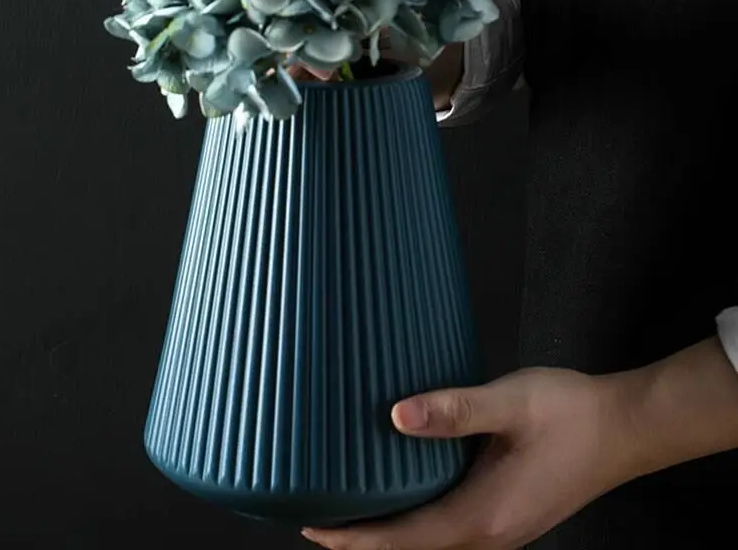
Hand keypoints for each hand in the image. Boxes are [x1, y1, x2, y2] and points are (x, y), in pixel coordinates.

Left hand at [302, 368, 637, 549]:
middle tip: (320, 515)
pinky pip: (451, 527)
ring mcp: (503, 528)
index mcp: (483, 516)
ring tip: (352, 507)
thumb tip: (396, 416)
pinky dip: (417, 519)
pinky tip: (406, 491)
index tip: (313, 529)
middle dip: (365, 541)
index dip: (356, 540)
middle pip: (414, 549)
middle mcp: (490, 534)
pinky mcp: (510, 512)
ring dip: (391, 532)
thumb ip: (454, 410)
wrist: (627, 427)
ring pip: (433, 541)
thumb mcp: (508, 403)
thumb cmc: (569, 414)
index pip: (404, 540)